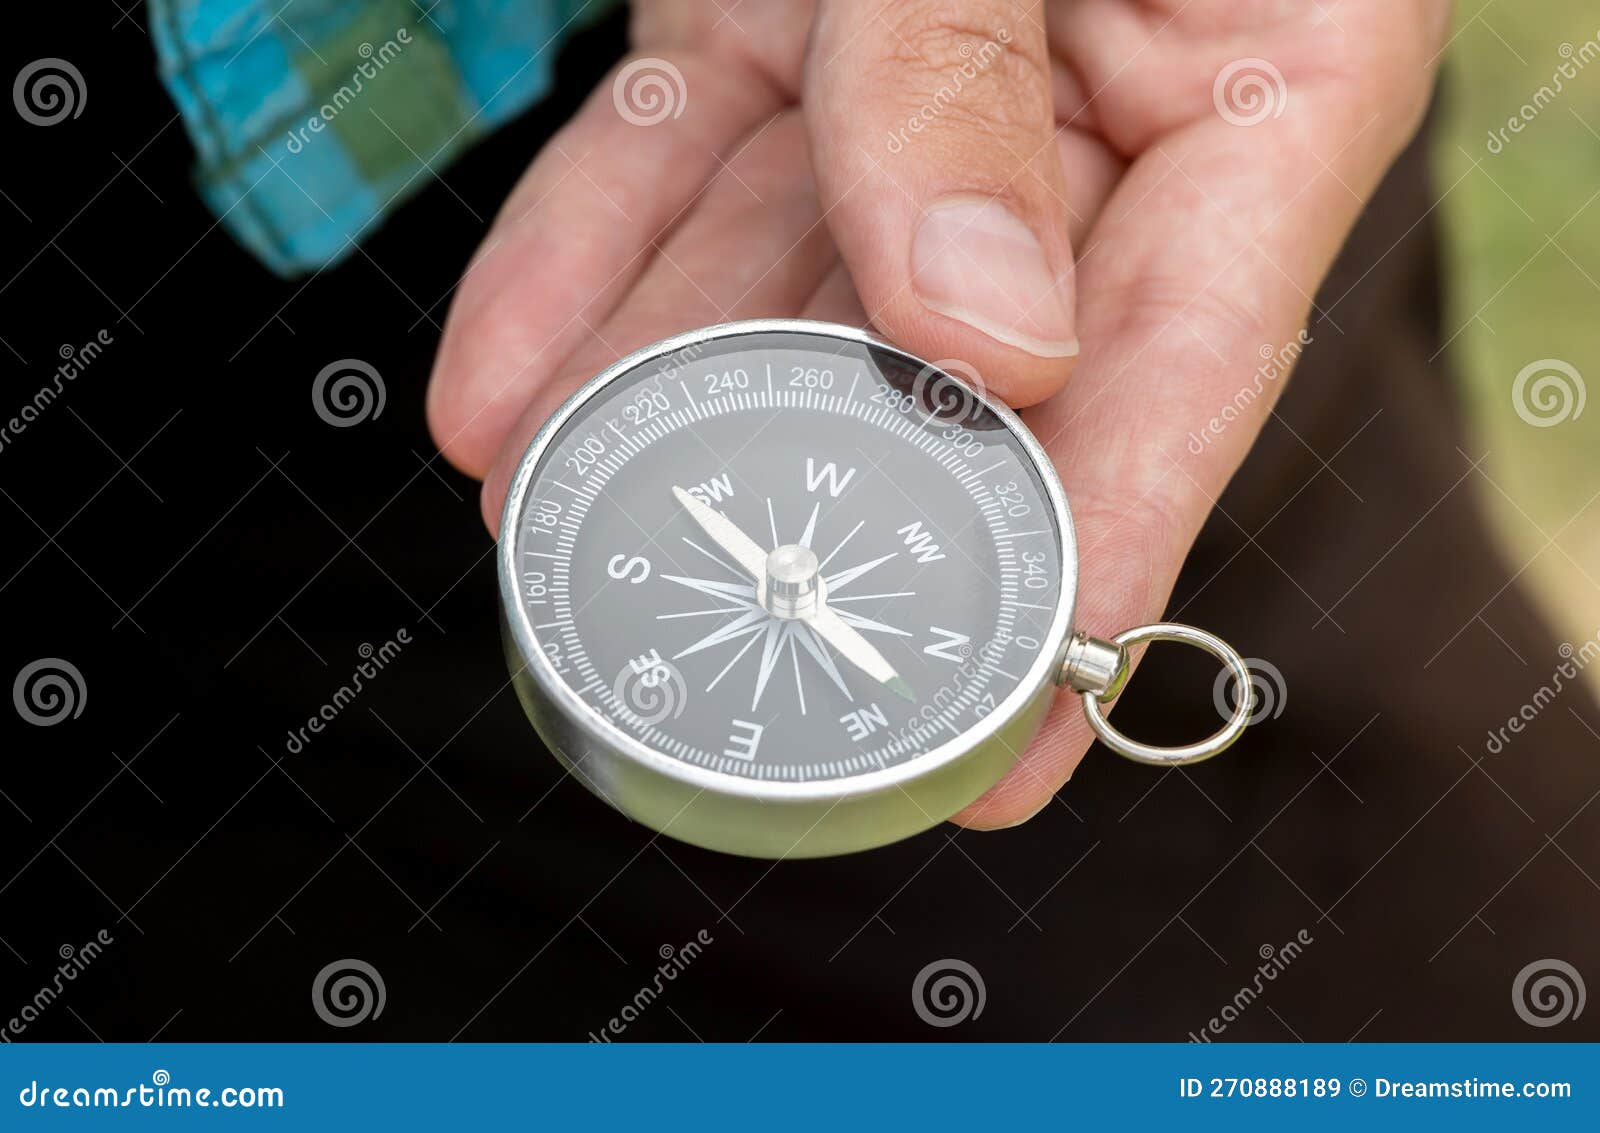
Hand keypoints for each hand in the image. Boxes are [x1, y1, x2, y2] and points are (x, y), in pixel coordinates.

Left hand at [427, 0, 1446, 827]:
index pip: (1170, 376)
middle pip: (957, 363)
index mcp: (1255, 86)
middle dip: (836, 515)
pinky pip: (683, 162)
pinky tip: (501, 395)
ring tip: (562, 544)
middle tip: (752, 671)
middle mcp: (1092, 111)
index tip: (1006, 737)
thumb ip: (979, 88)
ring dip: (658, 414)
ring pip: (783, 280)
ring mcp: (926, 78)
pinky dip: (583, 267)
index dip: (1082, 567)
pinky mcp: (786, 23)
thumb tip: (981, 333)